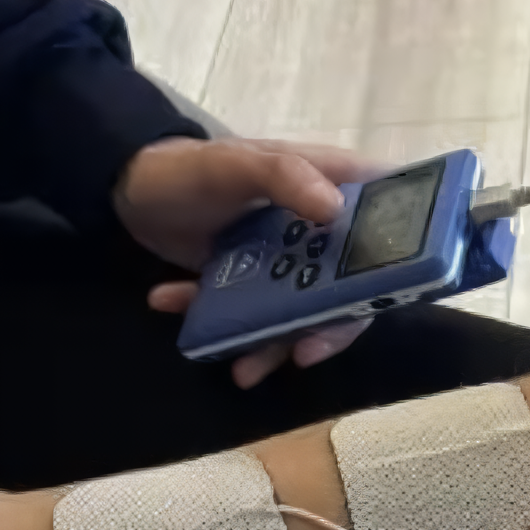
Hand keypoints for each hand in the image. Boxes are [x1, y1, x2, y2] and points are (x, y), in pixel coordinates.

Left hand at [115, 137, 389, 387]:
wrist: (125, 187)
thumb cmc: (189, 166)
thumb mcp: (236, 163)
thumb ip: (286, 176)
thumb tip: (336, 212)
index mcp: (333, 186)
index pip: (390, 222)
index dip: (405, 258)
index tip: (385, 295)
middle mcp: (321, 227)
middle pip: (353, 285)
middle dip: (328, 327)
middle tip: (302, 352)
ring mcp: (287, 258)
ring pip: (304, 311)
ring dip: (273, 343)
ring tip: (241, 365)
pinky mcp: (253, 282)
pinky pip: (252, 316)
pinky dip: (220, 326)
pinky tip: (175, 304)